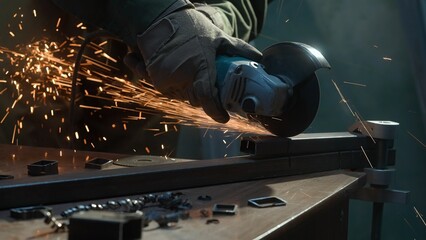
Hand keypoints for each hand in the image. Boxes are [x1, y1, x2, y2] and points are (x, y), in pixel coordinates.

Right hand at [126, 6, 261, 122]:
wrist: (161, 19)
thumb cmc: (191, 27)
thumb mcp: (218, 36)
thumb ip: (239, 49)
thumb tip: (260, 59)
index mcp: (200, 66)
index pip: (207, 97)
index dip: (216, 111)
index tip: (224, 117)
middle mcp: (182, 76)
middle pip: (197, 99)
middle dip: (205, 95)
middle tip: (209, 84)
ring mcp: (167, 79)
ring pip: (184, 96)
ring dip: (190, 90)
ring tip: (193, 72)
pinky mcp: (156, 79)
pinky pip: (171, 92)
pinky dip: (178, 87)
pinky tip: (180, 72)